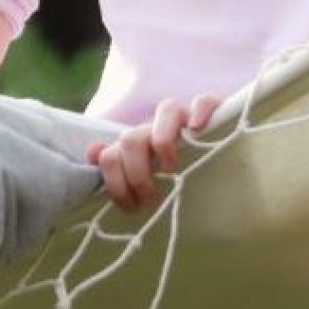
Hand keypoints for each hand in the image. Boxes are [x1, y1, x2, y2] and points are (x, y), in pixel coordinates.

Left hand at [86, 94, 221, 211]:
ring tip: (171, 169)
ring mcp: (183, 118)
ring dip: (162, 142)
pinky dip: (200, 110)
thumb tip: (93, 150)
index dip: (115, 184)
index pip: (110, 156)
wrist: (215, 168)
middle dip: (137, 174)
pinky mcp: (211, 112)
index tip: (133, 208)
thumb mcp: (143, 180)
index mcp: (136, 145)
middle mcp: (155, 128)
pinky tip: (197, 128)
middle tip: (152, 199)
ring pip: (165, 110)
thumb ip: (115, 168)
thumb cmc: (176, 179)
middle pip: (132, 137)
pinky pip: (204, 101)